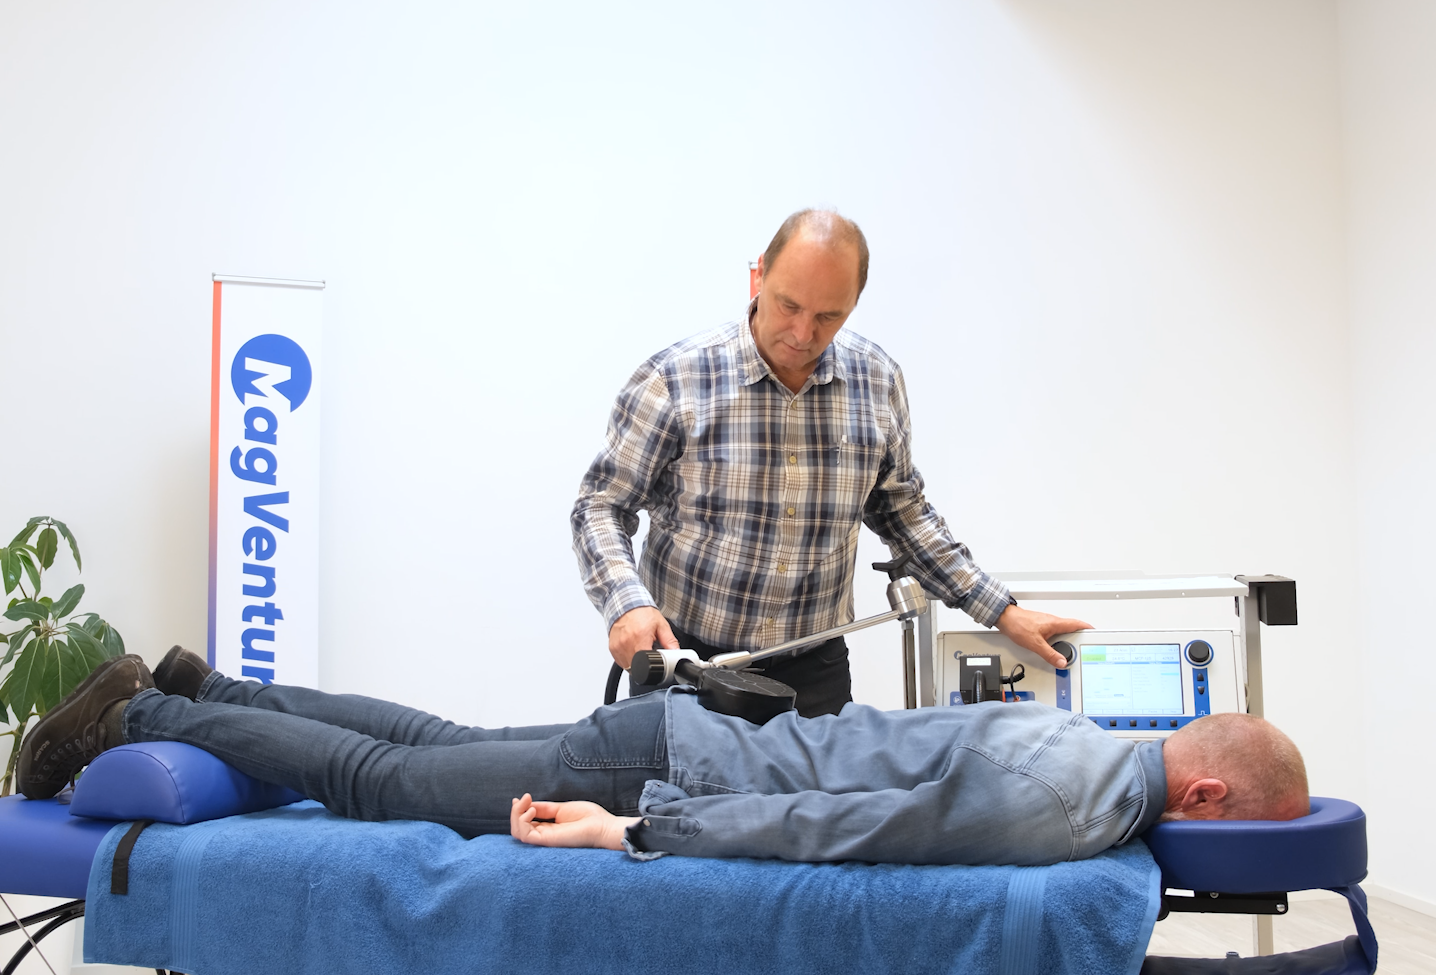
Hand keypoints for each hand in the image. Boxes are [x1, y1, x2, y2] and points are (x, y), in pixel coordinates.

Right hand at [510, 794, 638, 850]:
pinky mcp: (547, 841)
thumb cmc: (588, 818)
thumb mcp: (561, 808)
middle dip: (515, 811)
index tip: (522, 797)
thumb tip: (527, 803)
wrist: (603, 827)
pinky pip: (525, 835)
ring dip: (516, 815)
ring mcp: (545, 839)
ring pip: (517, 832)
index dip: (519, 810)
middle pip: (517, 828)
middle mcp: (544, 835)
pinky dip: (522, 821)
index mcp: (548, 828)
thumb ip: (544, 808)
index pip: (525, 823)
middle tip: (523, 798)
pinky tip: (531, 811)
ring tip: (528, 804)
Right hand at [608, 606, 677, 667]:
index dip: (654, 664)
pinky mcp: (612, 649)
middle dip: (645, 664)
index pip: (646, 663)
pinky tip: (632, 648)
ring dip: (636, 662)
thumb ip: (670, 641)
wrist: (626, 604)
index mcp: (639, 637)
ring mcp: (618, 647)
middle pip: (637, 666)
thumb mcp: (660, 625)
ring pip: (629, 666)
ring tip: (640, 647)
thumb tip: (676, 653)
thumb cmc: (642, 613)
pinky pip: (621, 662)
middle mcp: (626, 643)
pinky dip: (628, 659)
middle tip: (648, 650)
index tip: (657, 660)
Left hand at [995, 604, 1091, 667]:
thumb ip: (1049, 654)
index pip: (1077, 624)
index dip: (1088, 629)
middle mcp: (1053, 621)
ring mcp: (1047, 623)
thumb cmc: (1018, 625)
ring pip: (1063, 631)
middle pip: (1072, 629)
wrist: (1005, 618)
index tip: (1096, 634)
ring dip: (1068, 639)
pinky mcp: (1040, 626)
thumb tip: (1061, 662)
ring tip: (1070, 650)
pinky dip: (1058, 640)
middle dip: (1079, 637)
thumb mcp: (1035, 643)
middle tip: (1085, 646)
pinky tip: (1054, 647)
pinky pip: (1054, 633)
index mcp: (1055, 623)